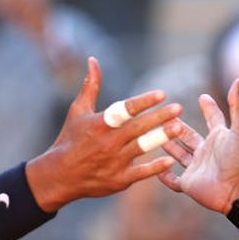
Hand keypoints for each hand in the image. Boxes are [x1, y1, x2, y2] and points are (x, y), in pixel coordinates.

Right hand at [27, 58, 183, 210]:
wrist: (59, 175)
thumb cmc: (70, 139)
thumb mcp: (78, 110)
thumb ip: (90, 85)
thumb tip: (93, 60)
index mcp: (100, 124)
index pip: (125, 110)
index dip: (143, 101)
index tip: (162, 94)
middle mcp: (108, 141)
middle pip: (138, 127)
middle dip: (159, 117)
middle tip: (178, 108)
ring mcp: (114, 161)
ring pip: (142, 147)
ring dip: (161, 137)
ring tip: (178, 128)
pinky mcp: (118, 179)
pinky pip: (140, 173)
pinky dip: (155, 167)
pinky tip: (170, 160)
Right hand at [158, 79, 238, 213]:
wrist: (237, 190)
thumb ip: (237, 105)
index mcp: (218, 138)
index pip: (213, 119)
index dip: (209, 108)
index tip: (202, 96)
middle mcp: (206, 152)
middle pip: (188, 136)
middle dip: (177, 126)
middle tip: (163, 115)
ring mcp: (196, 168)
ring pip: (178, 154)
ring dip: (167, 145)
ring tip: (152, 134)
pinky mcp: (188, 184)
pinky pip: (173, 180)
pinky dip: (163, 175)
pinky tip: (153, 166)